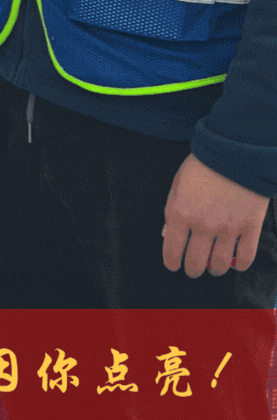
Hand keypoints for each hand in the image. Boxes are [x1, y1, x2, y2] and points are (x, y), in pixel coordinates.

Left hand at [162, 152, 269, 275]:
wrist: (235, 150)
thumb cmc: (204, 164)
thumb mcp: (178, 182)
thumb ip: (171, 209)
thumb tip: (168, 235)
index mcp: (182, 213)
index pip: (172, 252)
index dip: (171, 262)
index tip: (173, 264)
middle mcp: (204, 225)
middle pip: (196, 264)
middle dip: (192, 269)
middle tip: (193, 267)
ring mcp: (229, 228)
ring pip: (220, 265)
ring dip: (215, 269)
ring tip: (214, 265)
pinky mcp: (250, 227)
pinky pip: (246, 258)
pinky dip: (240, 265)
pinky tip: (235, 262)